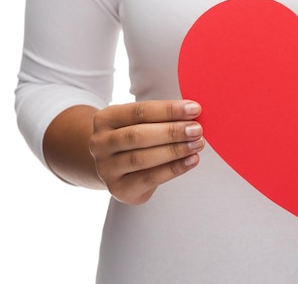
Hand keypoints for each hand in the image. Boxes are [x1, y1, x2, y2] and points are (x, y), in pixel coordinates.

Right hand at [88, 100, 204, 204]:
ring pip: (142, 158)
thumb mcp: (140, 122)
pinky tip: (192, 160)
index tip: (194, 109)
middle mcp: (100, 143)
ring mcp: (106, 168)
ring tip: (197, 144)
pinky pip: (149, 178)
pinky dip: (174, 169)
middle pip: (138, 135)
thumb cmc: (135, 137)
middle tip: (197, 129)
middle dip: (172, 132)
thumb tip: (194, 114)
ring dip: (175, 150)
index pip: (140, 111)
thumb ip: (161, 118)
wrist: (114, 166)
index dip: (169, 110)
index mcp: (105, 119)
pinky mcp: (118, 188)